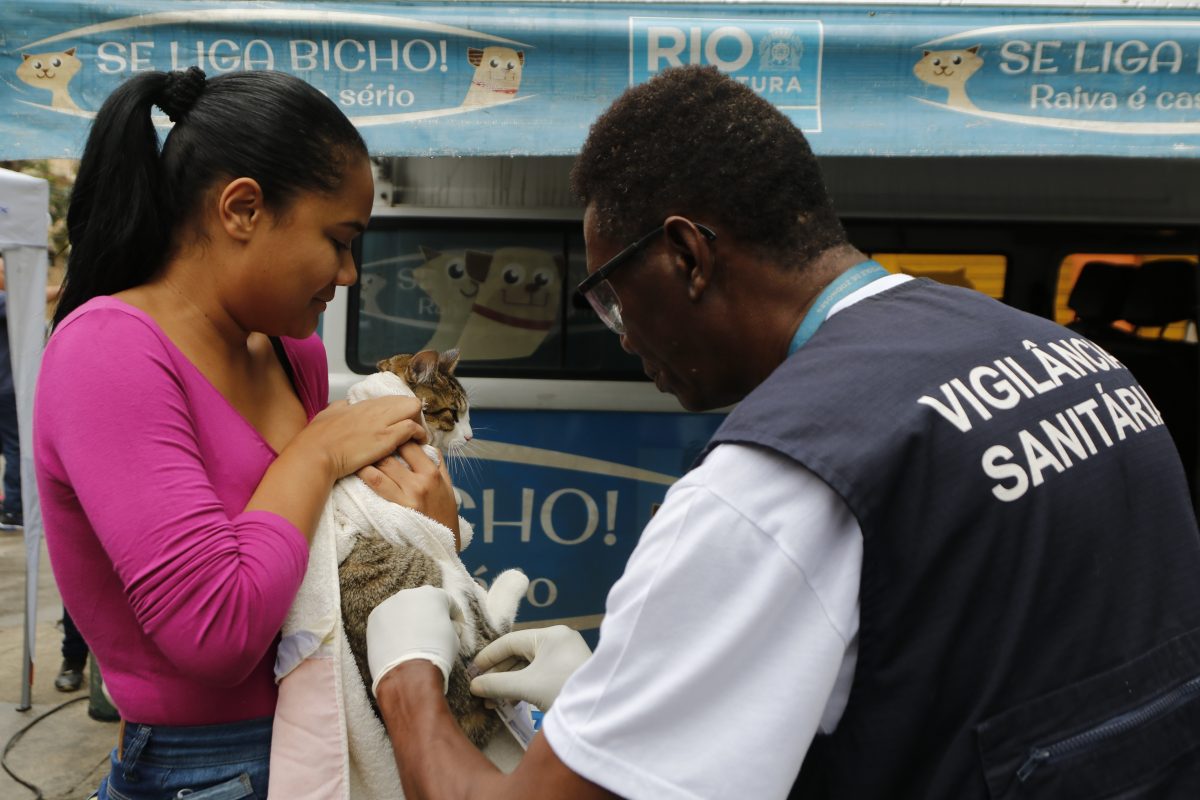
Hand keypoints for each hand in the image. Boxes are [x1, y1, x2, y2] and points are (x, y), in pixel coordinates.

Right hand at [297, 396, 425, 480]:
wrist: (315, 453)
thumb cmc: (317, 439)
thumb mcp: (327, 415)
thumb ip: (339, 408)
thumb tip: (344, 404)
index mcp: (362, 405)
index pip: (391, 401)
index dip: (400, 412)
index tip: (400, 424)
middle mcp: (375, 409)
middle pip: (408, 401)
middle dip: (414, 416)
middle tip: (412, 432)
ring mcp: (382, 421)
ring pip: (413, 409)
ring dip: (419, 424)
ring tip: (417, 438)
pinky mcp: (386, 436)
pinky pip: (412, 427)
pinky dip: (418, 435)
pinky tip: (417, 444)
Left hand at [357, 440, 460, 544]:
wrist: (443, 543)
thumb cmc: (444, 512)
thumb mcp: (448, 485)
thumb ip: (437, 463)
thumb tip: (425, 444)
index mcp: (432, 473)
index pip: (410, 446)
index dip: (397, 438)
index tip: (389, 439)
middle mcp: (419, 483)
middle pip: (390, 455)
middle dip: (377, 448)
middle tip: (367, 446)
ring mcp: (405, 497)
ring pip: (378, 470)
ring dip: (366, 461)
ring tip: (358, 457)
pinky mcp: (395, 509)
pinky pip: (375, 486)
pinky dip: (365, 476)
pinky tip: (357, 471)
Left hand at [367, 586, 462, 695]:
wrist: (409, 672)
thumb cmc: (437, 654)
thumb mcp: (454, 638)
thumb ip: (451, 626)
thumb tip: (450, 626)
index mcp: (434, 594)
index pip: (448, 602)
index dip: (454, 615)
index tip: (456, 626)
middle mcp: (410, 594)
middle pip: (422, 603)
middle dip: (428, 615)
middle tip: (432, 632)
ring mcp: (389, 604)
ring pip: (402, 611)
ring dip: (408, 621)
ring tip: (412, 641)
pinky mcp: (374, 617)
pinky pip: (387, 621)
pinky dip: (392, 629)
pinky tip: (398, 645)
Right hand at [470, 626, 591, 710]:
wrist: (600, 714)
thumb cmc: (562, 690)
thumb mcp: (526, 686)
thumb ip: (496, 684)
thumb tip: (474, 685)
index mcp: (550, 635)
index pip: (510, 642)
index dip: (488, 657)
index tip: (471, 672)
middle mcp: (558, 641)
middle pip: (519, 655)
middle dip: (498, 675)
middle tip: (479, 690)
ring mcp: (565, 658)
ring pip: (528, 668)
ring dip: (508, 685)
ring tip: (490, 703)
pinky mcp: (568, 674)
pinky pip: (539, 677)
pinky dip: (523, 688)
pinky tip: (509, 703)